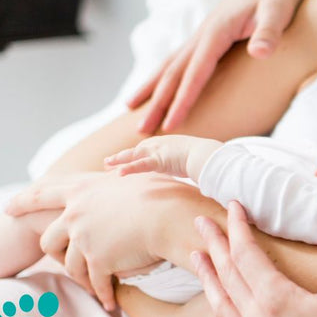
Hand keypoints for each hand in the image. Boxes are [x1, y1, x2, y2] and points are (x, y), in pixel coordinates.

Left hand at [7, 172, 176, 310]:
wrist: (170, 215)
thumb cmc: (162, 193)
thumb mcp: (132, 177)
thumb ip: (116, 179)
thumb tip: (116, 169)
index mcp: (82, 189)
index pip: (43, 194)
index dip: (24, 201)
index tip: (7, 208)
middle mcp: (76, 214)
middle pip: (50, 238)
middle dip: (53, 254)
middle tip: (56, 262)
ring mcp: (85, 238)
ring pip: (71, 265)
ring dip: (82, 279)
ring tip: (94, 287)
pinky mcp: (98, 260)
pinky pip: (96, 282)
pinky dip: (103, 293)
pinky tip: (110, 303)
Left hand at [104, 135, 219, 179]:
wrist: (209, 155)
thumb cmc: (207, 157)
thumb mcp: (195, 158)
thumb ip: (189, 163)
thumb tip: (196, 172)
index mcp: (167, 143)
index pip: (147, 149)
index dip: (134, 155)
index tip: (125, 160)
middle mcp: (160, 144)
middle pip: (136, 151)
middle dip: (121, 157)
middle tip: (108, 163)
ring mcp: (158, 151)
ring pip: (133, 156)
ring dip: (118, 160)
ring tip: (106, 165)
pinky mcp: (159, 160)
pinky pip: (140, 165)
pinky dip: (129, 169)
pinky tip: (118, 173)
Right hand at [128, 0, 305, 133]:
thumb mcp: (278, 10)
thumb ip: (269, 32)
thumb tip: (260, 52)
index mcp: (217, 32)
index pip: (195, 73)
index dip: (182, 101)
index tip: (170, 126)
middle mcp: (202, 34)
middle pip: (173, 73)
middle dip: (157, 103)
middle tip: (140, 131)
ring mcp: (202, 35)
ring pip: (170, 65)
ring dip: (152, 89)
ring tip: (132, 110)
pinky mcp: (207, 37)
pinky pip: (180, 61)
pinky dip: (164, 77)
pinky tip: (156, 89)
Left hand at [192, 201, 316, 316]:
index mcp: (277, 300)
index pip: (246, 254)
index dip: (238, 227)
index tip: (233, 206)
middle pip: (226, 274)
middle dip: (214, 243)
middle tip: (201, 221)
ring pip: (221, 300)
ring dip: (208, 274)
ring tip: (197, 257)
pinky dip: (218, 301)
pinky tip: (222, 300)